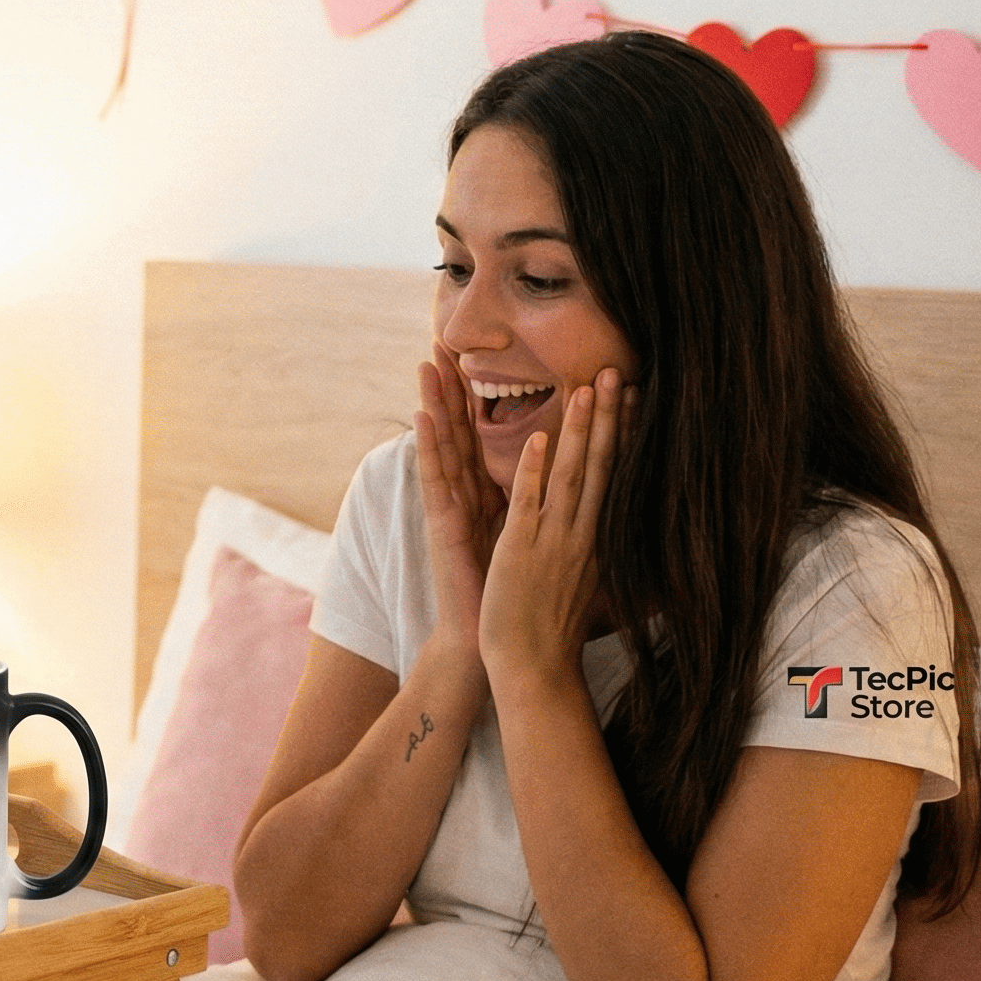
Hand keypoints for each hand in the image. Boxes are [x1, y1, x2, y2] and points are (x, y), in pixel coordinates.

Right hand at [414, 350, 506, 659]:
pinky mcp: (444, 526)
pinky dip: (430, 446)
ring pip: (444, 445)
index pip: (483, 435)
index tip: (477, 354)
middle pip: (459, 430)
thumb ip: (536, 508)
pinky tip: (422, 416)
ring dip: (435, 404)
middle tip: (440, 339)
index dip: (480, 395)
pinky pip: (437, 479)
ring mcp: (452, 509)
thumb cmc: (514, 595)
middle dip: (451, 385)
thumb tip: (558, 483)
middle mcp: (467, 497)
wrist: (496, 641)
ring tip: (426, 364)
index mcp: (491, 496)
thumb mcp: (530, 540)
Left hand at [479, 368, 626, 687]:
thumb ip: (596, 548)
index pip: (613, 474)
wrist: (533, 666)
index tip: (632, 397)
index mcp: (595, 537)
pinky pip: (529, 504)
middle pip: (599, 465)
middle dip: (608, 417)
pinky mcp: (520, 551)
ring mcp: (552, 540)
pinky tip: (539, 440)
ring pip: (570, 475)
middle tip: (616, 373)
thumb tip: (625, 534)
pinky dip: (533, 472)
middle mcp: (581, 534)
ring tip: (586, 388)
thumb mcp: (586, 580)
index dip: (622, 434)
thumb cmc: (554, 627)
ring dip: (578, 431)